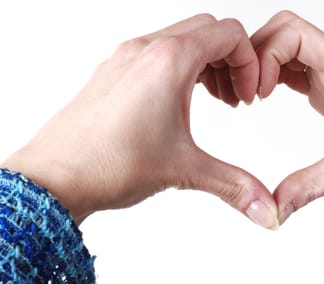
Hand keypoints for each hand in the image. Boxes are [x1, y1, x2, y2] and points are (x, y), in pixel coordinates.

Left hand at [1, 14, 278, 228]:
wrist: (53, 177)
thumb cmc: (107, 163)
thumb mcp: (184, 170)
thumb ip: (235, 185)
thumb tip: (268, 210)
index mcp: (169, 61)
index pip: (228, 33)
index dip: (250, 63)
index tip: (249, 96)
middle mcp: (146, 50)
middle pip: (207, 30)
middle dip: (231, 61)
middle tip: (235, 98)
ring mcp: (126, 59)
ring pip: (180, 39)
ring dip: (205, 63)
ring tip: (213, 101)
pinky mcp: (113, 73)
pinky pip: (156, 53)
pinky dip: (179, 68)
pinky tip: (180, 104)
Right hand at [252, 11, 323, 223]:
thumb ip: (309, 186)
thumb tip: (273, 207)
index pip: (294, 33)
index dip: (265, 55)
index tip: (257, 93)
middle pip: (287, 32)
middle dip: (257, 54)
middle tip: (245, 92)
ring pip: (290, 47)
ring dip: (264, 64)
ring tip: (249, 96)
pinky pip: (297, 68)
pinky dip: (274, 76)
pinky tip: (262, 97)